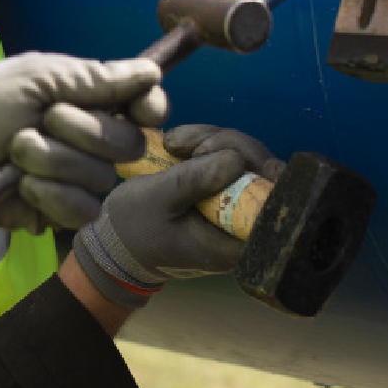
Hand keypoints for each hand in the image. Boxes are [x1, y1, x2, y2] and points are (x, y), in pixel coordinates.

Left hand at [0, 52, 167, 237]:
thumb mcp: (36, 79)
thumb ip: (94, 79)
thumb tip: (151, 71)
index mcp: (85, 102)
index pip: (141, 107)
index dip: (151, 107)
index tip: (144, 109)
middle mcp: (87, 142)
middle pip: (129, 145)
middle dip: (84, 130)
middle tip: (43, 120)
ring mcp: (72, 180)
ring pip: (101, 179)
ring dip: (54, 162)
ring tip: (15, 153)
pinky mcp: (54, 215)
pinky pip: (80, 211)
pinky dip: (50, 196)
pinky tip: (21, 187)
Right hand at [71, 122, 271, 307]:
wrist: (115, 246)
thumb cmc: (132, 229)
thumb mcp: (157, 200)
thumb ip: (195, 181)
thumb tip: (237, 159)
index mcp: (234, 243)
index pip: (273, 198)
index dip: (255, 163)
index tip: (214, 150)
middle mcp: (244, 230)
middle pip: (265, 173)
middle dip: (228, 145)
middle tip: (183, 144)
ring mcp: (237, 212)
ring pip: (248, 162)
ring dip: (214, 142)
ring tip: (174, 144)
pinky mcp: (225, 196)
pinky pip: (231, 163)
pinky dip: (209, 147)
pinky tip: (181, 146)